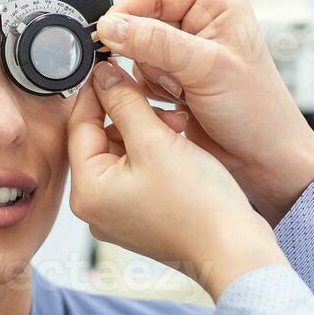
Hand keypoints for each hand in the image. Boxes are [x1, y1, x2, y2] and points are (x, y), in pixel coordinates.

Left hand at [68, 59, 285, 300]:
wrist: (234, 249)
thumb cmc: (197, 206)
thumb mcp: (155, 140)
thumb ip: (124, 102)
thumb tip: (103, 75)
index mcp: (87, 192)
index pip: (79, 126)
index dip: (98, 91)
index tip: (111, 65)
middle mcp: (94, 208)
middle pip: (99, 140)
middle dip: (129, 114)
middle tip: (157, 102)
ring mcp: (116, 215)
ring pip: (121, 154)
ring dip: (146, 131)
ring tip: (176, 124)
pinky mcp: (139, 217)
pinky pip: (136, 172)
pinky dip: (153, 153)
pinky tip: (177, 142)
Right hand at [95, 0, 313, 224]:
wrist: (265, 159)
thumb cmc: (259, 111)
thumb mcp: (207, 68)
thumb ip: (156, 42)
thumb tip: (113, 26)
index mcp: (216, 5)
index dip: (128, 12)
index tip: (108, 36)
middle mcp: (200, 24)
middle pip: (141, 23)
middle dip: (146, 55)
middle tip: (168, 77)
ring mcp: (186, 54)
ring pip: (137, 54)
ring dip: (153, 79)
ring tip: (184, 95)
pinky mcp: (176, 80)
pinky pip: (141, 79)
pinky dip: (152, 95)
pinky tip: (179, 106)